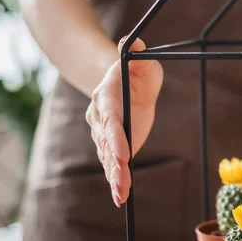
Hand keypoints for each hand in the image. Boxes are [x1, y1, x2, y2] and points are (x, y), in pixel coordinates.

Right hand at [86, 38, 162, 206]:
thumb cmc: (137, 69)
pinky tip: (120, 198)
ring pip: (107, 157)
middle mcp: (99, 116)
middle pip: (106, 143)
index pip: (110, 118)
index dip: (115, 138)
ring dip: (115, 177)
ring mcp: (102, 133)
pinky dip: (115, 181)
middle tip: (123, 182)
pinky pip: (111, 164)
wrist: (125, 81)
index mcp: (107, 96)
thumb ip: (137, 51)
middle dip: (114, 164)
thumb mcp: (142, 59)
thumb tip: (133, 42)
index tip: (123, 155)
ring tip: (122, 196)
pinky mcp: (111, 145)